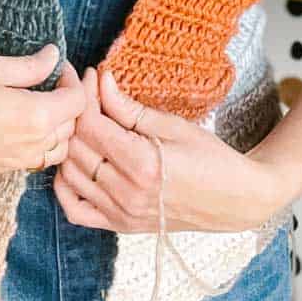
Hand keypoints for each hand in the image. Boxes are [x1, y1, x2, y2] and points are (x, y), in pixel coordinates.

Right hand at [0, 45, 85, 176]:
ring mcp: (10, 163)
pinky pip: (30, 160)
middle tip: (50, 78)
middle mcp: (28, 147)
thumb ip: (28, 66)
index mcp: (34, 117)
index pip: (77, 103)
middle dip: (67, 102)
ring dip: (55, 128)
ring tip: (37, 101)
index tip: (58, 64)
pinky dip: (37, 143)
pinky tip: (17, 120)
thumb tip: (53, 57)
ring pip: (53, 150)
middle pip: (70, 129)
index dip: (73, 79)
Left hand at [53, 66, 282, 234]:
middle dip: (73, 113)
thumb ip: (130, 108)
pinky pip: (76, 210)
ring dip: (68, 144)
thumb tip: (101, 81)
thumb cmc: (211, 158)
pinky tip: (75, 162)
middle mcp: (126, 193)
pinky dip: (66, 185)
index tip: (90, 74)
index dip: (84, 95)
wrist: (235, 200)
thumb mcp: (174, 125)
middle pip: (77, 147)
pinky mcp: (120, 226)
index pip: (91, 125)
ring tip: (80, 121)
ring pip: (70, 175)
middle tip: (82, 91)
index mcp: (142, 164)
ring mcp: (121, 214)